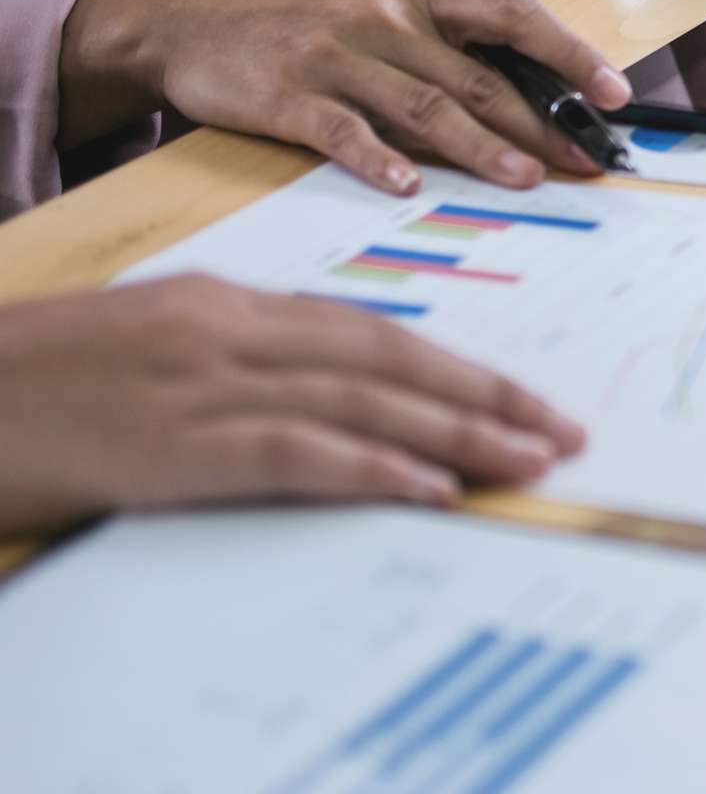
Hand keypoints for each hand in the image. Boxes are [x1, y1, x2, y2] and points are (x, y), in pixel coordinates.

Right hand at [0, 275, 585, 532]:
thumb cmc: (33, 383)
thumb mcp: (145, 349)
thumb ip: (235, 362)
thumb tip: (327, 400)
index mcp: (225, 304)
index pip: (370, 331)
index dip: (456, 366)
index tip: (521, 397)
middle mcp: (229, 332)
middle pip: (391, 359)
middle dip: (486, 396)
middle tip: (564, 430)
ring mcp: (202, 385)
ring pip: (365, 402)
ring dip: (460, 434)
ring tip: (533, 461)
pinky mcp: (172, 445)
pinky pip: (297, 454)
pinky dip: (373, 469)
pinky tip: (434, 489)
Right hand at [59, 0, 632, 195]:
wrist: (188, 22)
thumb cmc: (307, 28)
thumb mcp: (383, 18)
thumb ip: (450, 54)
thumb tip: (539, 105)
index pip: (513, 18)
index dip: (570, 53)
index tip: (615, 94)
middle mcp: (386, 18)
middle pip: (479, 75)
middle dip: (542, 123)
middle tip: (588, 163)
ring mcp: (335, 54)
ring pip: (424, 104)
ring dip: (480, 146)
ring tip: (526, 180)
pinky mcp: (286, 94)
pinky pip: (342, 129)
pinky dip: (378, 159)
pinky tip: (410, 187)